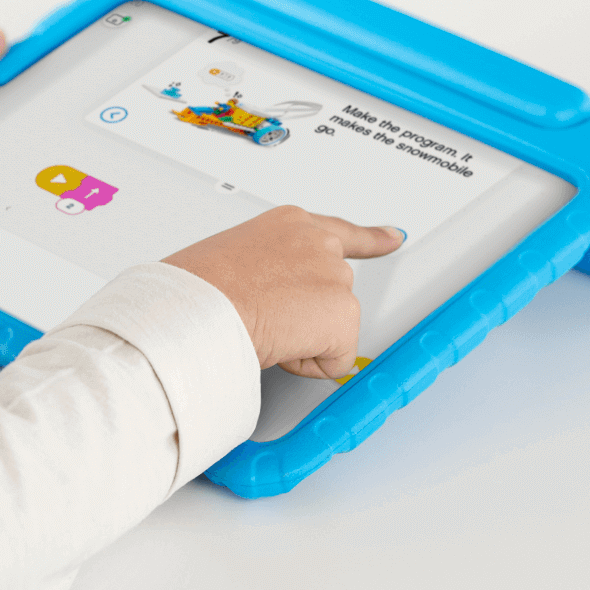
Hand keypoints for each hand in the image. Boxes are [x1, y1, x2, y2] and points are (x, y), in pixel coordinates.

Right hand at [163, 207, 403, 378]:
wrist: (197, 308)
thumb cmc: (195, 289)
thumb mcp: (232, 259)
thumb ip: (265, 267)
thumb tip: (266, 297)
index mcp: (288, 224)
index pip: (339, 231)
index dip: (372, 239)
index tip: (394, 237)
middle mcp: (317, 242)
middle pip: (333, 291)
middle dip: (309, 314)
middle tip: (265, 317)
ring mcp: (333, 275)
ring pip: (333, 327)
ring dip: (303, 338)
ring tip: (261, 326)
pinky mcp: (342, 312)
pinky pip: (336, 359)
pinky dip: (309, 365)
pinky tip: (277, 345)